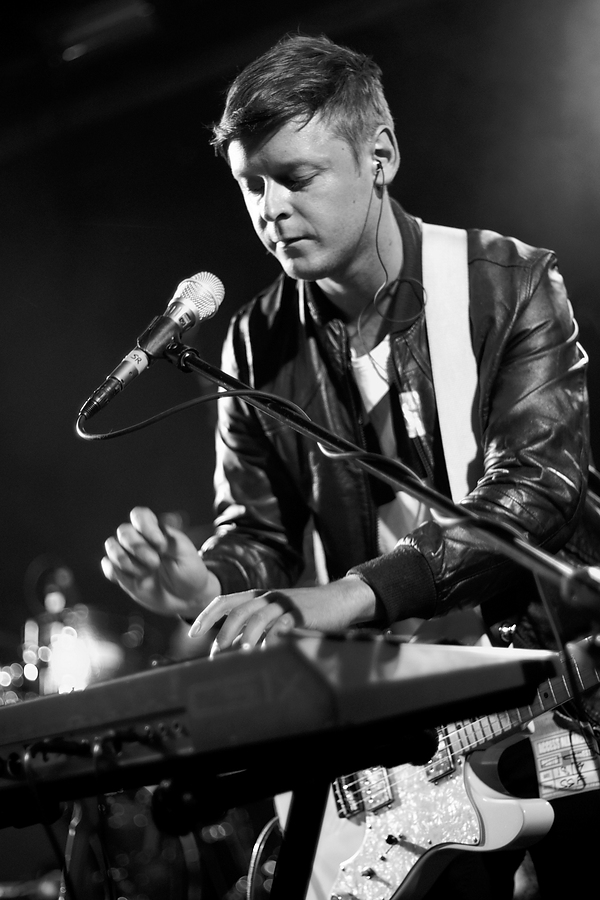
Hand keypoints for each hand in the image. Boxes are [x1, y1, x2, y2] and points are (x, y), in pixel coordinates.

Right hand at [101, 506, 220, 618]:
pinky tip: (133, 577)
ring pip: (111, 546)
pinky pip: (107, 566)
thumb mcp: (185, 552)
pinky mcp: (122, 575)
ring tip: (146, 572)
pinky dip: (115, 571)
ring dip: (126, 560)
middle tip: (156, 563)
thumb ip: (168, 537)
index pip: (139, 515)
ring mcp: (129, 558)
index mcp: (155, 530)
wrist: (187, 597)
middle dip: (139, 548)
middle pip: (124, 531)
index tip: (160, 544)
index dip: (145, 526)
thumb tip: (157, 527)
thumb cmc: (189, 570)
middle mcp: (139, 541)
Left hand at [188, 575, 377, 651]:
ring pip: (258, 616)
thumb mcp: (276, 615)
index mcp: (259, 596)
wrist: (339, 599)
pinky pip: (283, 623)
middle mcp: (268, 596)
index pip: (225, 601)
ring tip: (241, 654)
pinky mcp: (301, 612)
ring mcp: (285, 603)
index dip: (207, 615)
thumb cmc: (304, 611)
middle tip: (217, 652)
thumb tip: (232, 646)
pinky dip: (272, 637)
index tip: (193, 632)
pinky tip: (267, 650)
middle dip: (224, 632)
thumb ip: (255, 625)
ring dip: (246, 636)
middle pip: (238, 610)